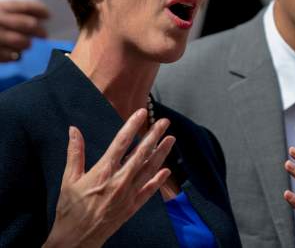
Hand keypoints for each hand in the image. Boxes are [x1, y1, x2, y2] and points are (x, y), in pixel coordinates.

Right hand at [0, 0, 48, 60]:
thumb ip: (9, 12)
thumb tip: (36, 19)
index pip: (23, 6)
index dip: (39, 10)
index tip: (48, 15)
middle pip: (27, 24)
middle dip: (39, 30)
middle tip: (44, 34)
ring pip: (20, 41)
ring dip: (26, 43)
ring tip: (27, 44)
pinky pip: (9, 56)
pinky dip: (14, 55)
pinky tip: (14, 53)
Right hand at [43, 109, 174, 247]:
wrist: (76, 240)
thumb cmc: (70, 209)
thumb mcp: (69, 179)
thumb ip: (75, 153)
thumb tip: (73, 130)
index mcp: (103, 171)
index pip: (121, 142)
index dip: (132, 125)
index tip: (141, 112)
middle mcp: (120, 180)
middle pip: (141, 152)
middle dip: (154, 135)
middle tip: (164, 122)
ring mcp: (129, 194)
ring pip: (149, 169)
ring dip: (162, 153)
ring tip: (171, 139)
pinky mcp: (132, 206)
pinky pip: (149, 190)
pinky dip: (159, 180)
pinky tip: (166, 170)